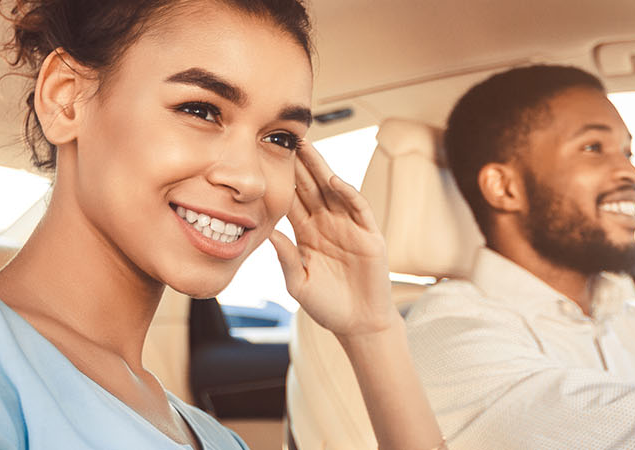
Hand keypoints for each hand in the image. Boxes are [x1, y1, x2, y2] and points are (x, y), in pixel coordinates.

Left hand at [269, 142, 397, 337]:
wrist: (358, 324)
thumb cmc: (327, 306)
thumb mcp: (299, 283)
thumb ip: (286, 258)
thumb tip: (267, 232)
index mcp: (307, 234)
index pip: (292, 200)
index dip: (282, 180)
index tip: (265, 158)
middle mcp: (327, 225)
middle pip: (311, 187)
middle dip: (300, 164)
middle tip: (286, 137)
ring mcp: (349, 228)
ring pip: (333, 191)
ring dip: (321, 169)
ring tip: (308, 147)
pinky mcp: (369, 235)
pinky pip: (358, 208)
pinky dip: (348, 193)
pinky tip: (334, 181)